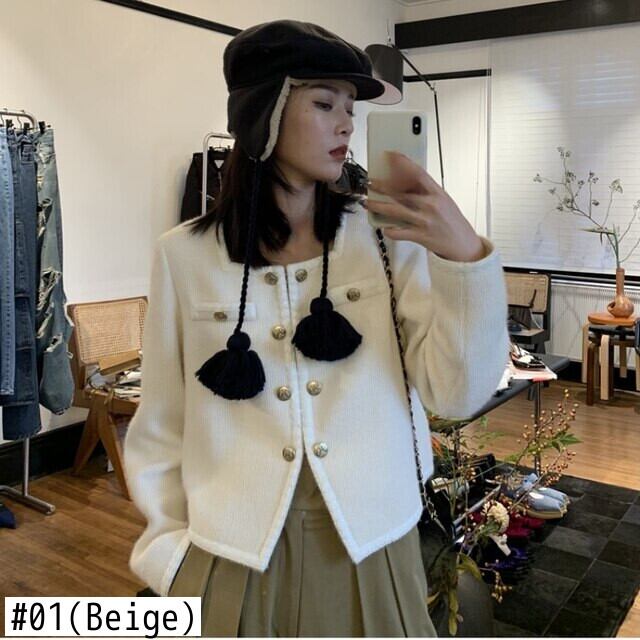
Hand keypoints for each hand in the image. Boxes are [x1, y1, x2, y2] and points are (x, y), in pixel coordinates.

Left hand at [364, 151, 486, 262]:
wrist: (464, 243)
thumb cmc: (452, 220)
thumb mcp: (443, 201)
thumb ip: (426, 192)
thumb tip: (405, 182)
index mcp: (437, 193)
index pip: (418, 173)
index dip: (402, 163)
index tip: (390, 155)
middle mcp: (430, 205)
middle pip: (401, 191)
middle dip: (382, 186)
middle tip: (369, 181)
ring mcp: (424, 221)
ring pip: (395, 210)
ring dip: (378, 205)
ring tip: (367, 202)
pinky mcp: (421, 236)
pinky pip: (399, 233)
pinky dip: (390, 230)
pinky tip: (384, 228)